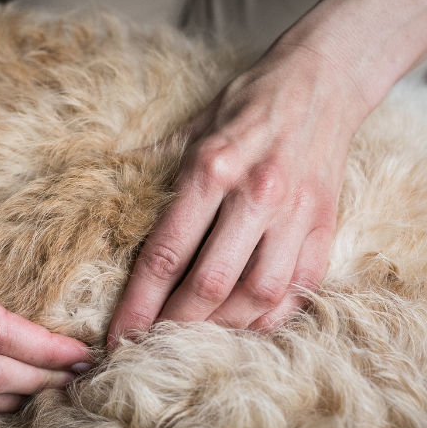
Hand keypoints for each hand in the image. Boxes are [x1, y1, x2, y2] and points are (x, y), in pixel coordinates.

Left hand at [108, 45, 366, 342]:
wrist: (324, 79)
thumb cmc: (247, 104)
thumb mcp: (191, 125)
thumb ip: (152, 169)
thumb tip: (101, 196)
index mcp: (213, 166)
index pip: (167, 252)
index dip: (139, 302)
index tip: (118, 335)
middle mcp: (257, 194)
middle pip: (210, 283)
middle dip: (174, 325)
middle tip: (149, 348)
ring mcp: (297, 214)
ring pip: (258, 295)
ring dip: (222, 327)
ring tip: (192, 340)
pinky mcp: (325, 226)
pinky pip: (297, 289)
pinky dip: (268, 318)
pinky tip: (241, 328)